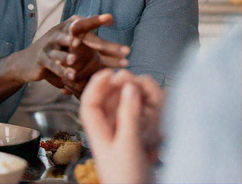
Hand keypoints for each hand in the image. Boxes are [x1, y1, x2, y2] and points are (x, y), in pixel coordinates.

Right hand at [21, 14, 129, 95]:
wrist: (29, 61)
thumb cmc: (58, 54)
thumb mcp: (73, 46)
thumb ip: (93, 44)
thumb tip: (120, 47)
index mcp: (69, 27)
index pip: (85, 24)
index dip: (97, 20)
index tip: (110, 18)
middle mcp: (60, 32)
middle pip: (81, 37)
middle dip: (102, 44)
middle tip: (123, 50)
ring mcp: (50, 44)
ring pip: (62, 51)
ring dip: (69, 56)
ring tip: (76, 61)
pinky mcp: (42, 58)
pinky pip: (53, 64)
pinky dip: (62, 70)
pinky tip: (71, 77)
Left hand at [80, 69, 163, 183]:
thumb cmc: (127, 178)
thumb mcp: (128, 144)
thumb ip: (129, 113)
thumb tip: (129, 86)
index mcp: (96, 131)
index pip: (90, 102)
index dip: (96, 84)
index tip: (108, 72)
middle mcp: (107, 131)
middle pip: (108, 101)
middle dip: (120, 90)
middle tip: (133, 80)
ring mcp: (121, 135)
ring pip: (125, 108)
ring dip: (135, 101)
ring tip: (146, 97)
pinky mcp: (135, 141)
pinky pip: (138, 119)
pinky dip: (145, 113)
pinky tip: (155, 110)